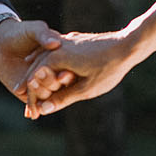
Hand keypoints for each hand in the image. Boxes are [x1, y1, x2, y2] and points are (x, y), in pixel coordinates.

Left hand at [0, 18, 71, 100]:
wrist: (1, 43)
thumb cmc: (22, 33)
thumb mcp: (34, 30)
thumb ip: (44, 35)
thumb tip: (55, 43)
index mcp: (62, 59)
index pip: (69, 70)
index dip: (67, 74)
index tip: (64, 75)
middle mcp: (54, 73)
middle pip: (59, 85)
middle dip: (54, 84)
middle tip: (50, 82)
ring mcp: (42, 84)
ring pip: (47, 95)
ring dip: (42, 92)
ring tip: (33, 86)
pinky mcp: (30, 92)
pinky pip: (34, 102)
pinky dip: (33, 106)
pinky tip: (31, 111)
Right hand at [20, 30, 138, 117]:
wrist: (127, 45)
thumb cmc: (109, 68)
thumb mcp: (86, 88)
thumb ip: (63, 98)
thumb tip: (44, 109)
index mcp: (57, 57)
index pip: (35, 80)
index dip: (32, 99)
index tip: (30, 114)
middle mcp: (57, 46)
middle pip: (36, 69)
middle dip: (31, 89)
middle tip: (27, 109)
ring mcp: (65, 41)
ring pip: (43, 59)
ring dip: (36, 75)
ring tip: (29, 90)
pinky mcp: (73, 40)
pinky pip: (53, 53)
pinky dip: (46, 64)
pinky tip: (45, 69)